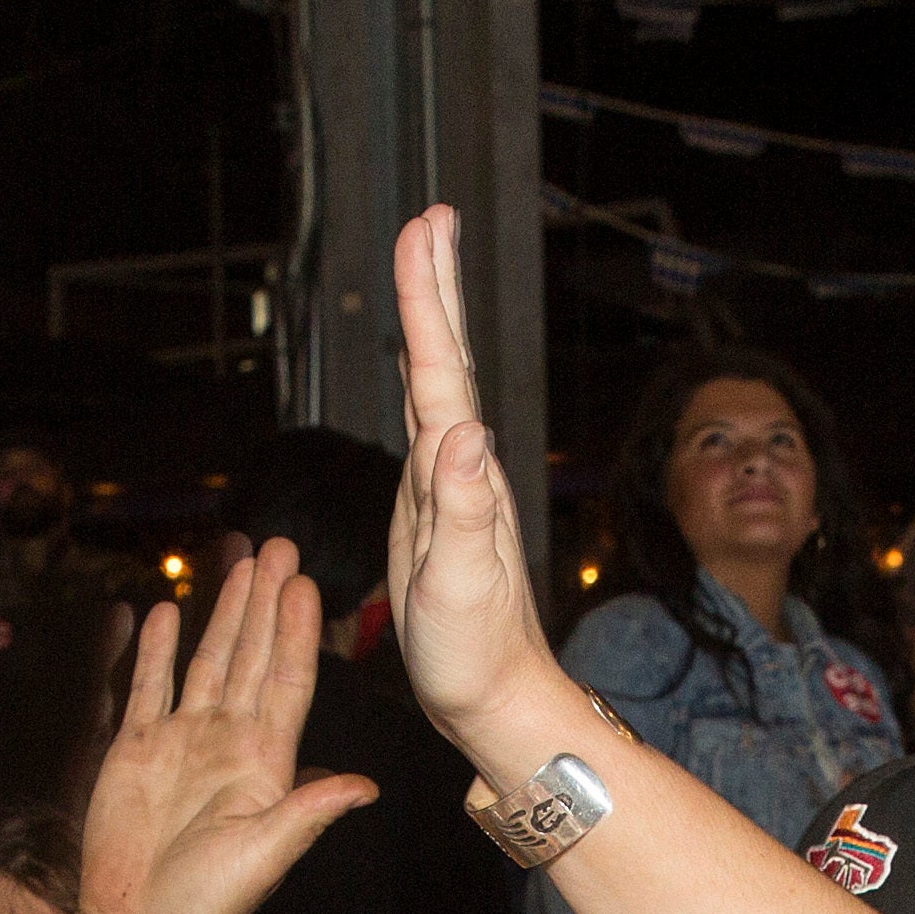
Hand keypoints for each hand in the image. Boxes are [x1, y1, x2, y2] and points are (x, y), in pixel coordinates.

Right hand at [74, 544, 374, 913]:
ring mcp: (182, 741)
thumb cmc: (206, 902)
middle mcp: (227, 742)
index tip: (305, 584)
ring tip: (238, 562)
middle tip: (280, 547)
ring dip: (223, 612)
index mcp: (265, 762)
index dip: (296, 631)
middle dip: (266, 602)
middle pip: (251, 657)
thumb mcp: (264, 855)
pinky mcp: (136, 749)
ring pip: (206, 661)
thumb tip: (366, 786)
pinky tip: (166, 611)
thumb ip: (308, 812)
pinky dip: (155, 650)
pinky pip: (147, 687)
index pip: (286, 681)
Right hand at [382, 205, 572, 747]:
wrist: (494, 698)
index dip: (426, 302)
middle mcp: (460, 469)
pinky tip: (420, 371)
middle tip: (432, 216)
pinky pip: (426, 422)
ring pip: (438, 384)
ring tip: (424, 263)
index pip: (441, 373)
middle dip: (435, 287)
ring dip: (431, 321)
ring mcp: (450, 486)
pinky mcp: (438, 509)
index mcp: (461, 476)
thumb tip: (465, 435)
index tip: (423, 232)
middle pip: (446, 361)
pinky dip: (422, 379)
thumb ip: (464, 511)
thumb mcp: (460, 585)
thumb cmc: (475, 654)